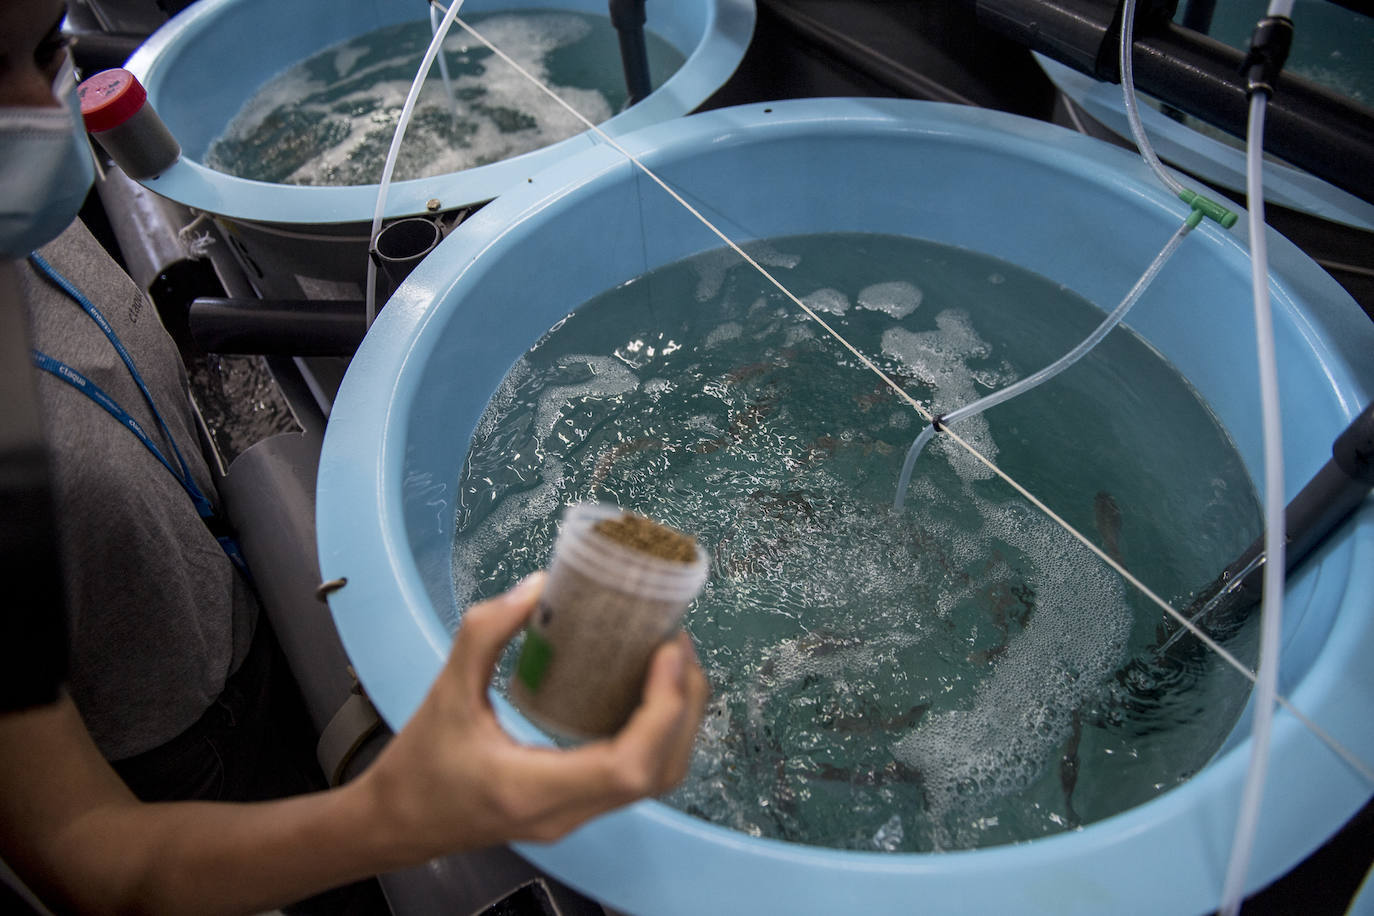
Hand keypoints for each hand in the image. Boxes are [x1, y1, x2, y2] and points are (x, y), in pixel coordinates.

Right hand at [356, 572, 708, 860]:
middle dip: (683, 706)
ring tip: (670, 662)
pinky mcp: (578, 807)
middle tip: (675, 644)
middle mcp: (565, 811)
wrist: (398, 822)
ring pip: (656, 780)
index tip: (667, 652)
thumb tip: (539, 586)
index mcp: (533, 787)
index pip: (628, 765)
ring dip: (677, 721)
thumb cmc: (419, 766)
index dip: (663, 708)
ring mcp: (576, 816)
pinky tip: (647, 691)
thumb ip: (487, 633)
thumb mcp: (445, 689)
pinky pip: (636, 776)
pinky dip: (657, 734)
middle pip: (658, 773)